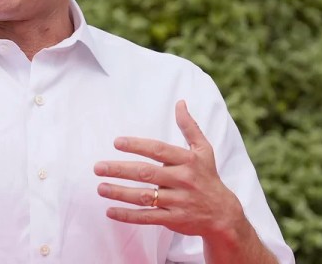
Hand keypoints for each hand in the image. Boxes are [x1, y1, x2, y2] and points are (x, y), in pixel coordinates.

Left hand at [94, 100, 243, 238]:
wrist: (224, 215)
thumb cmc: (208, 177)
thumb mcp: (204, 150)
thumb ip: (189, 126)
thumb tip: (180, 102)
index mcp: (187, 161)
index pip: (158, 150)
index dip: (137, 145)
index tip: (116, 142)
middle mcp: (182, 180)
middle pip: (146, 173)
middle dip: (120, 170)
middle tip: (98, 167)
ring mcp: (177, 201)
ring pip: (144, 196)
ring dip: (120, 193)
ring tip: (100, 187)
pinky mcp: (173, 220)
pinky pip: (147, 217)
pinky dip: (128, 216)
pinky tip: (110, 211)